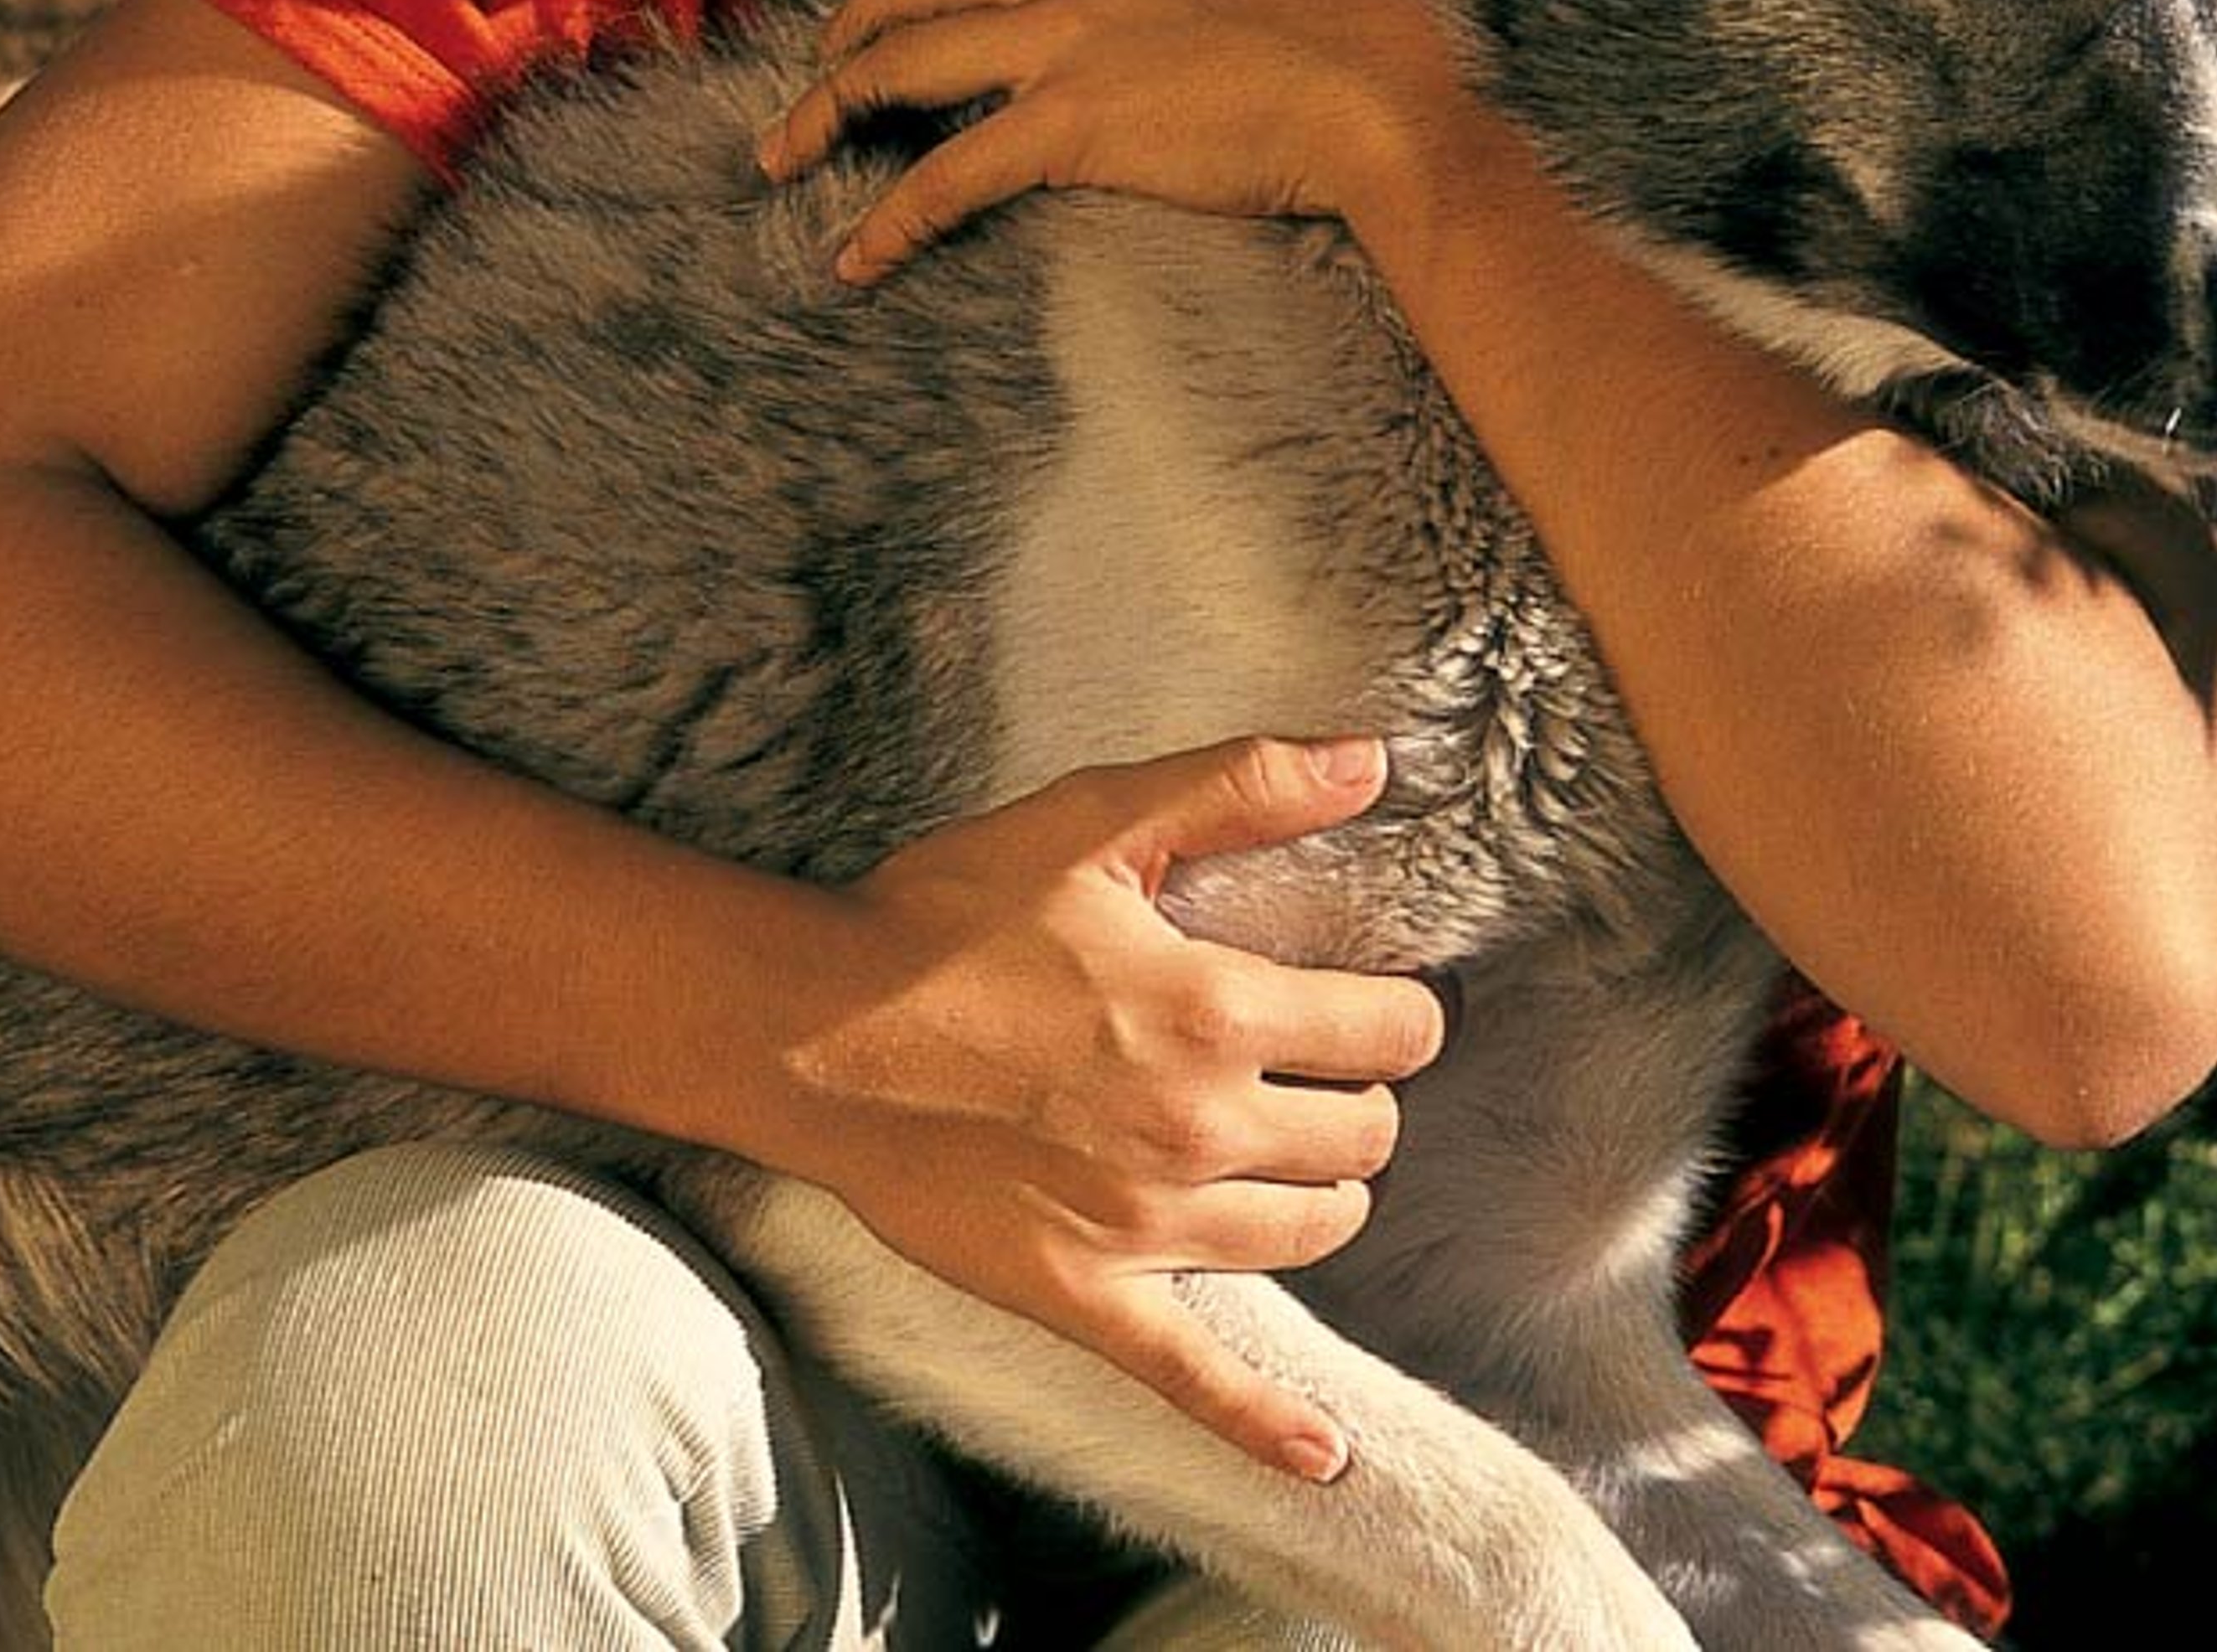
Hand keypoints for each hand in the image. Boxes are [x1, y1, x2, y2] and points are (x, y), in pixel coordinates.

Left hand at [756, 0, 1469, 280]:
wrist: (1391, 98)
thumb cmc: (1374, 20)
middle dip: (852, 17)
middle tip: (826, 64)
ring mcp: (1065, 36)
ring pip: (902, 57)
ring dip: (828, 107)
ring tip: (790, 151)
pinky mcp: (1068, 124)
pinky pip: (945, 173)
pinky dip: (889, 218)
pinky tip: (856, 258)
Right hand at [762, 733, 1446, 1478]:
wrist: (814, 1029)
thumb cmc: (949, 914)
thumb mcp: (1097, 819)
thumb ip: (1242, 784)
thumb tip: (1369, 758)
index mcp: (1216, 1009)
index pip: (1390, 1030)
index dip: (1402, 1011)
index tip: (1381, 1001)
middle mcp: (1201, 1126)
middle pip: (1367, 1134)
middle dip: (1364, 1096)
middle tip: (1327, 1069)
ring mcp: (1148, 1225)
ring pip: (1315, 1230)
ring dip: (1329, 1192)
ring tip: (1302, 1155)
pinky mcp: (1088, 1297)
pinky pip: (1201, 1379)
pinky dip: (1271, 1424)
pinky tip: (1326, 1457)